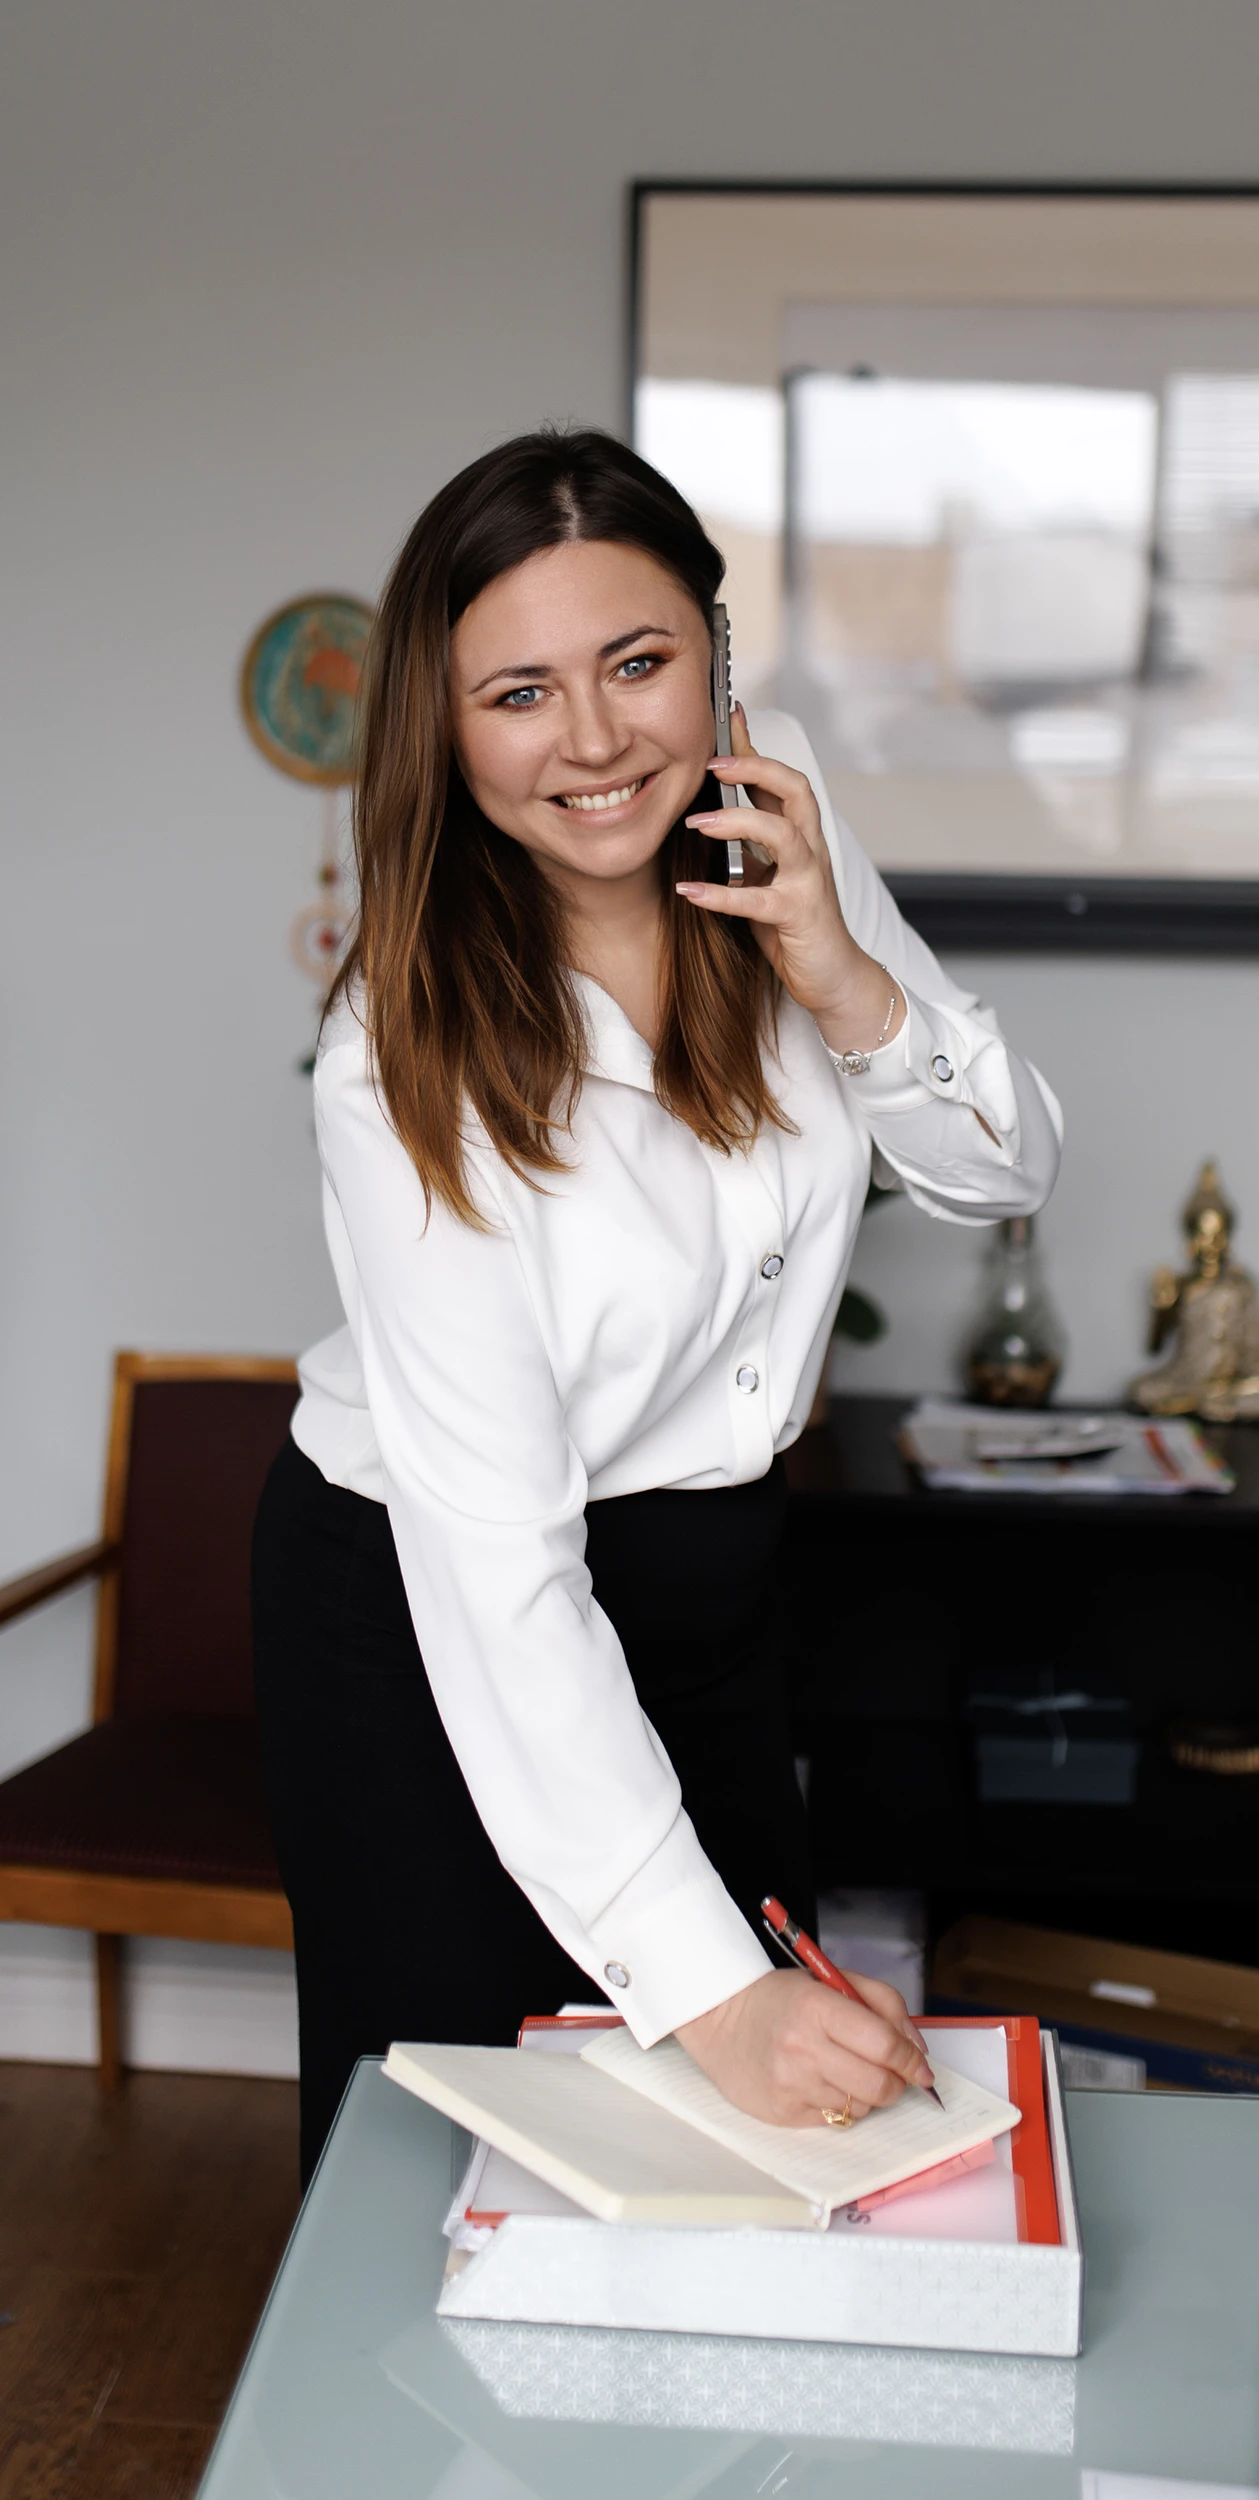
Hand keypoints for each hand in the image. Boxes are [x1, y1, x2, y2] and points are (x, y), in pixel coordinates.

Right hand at [674, 1967, 934, 2127]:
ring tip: (847, 2070)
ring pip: (860, 2107)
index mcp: (818, 2008)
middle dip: (896, 2083)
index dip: (913, 2060)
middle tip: (891, 2073)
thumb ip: (882, 2003)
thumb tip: (917, 2049)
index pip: (885, 2045)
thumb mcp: (831, 1980)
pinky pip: (834, 2119)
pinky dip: (839, 2104)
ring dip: (866, 2094)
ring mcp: (791, 2084)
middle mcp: (804, 2048)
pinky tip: (821, 2082)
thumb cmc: (781, 1998)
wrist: (720, 2018)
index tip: (921, 2067)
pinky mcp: (782, 2113)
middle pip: (879, 2085)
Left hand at [678, 708, 905, 1059]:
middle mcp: (810, 850)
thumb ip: (746, 847)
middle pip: (794, 788)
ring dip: (737, 822)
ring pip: (781, 834)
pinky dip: (720, 894)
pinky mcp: (799, 915)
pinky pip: (757, 899)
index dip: (755, 747)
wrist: (833, 975)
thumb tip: (709, 816)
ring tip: (696, 824)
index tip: (729, 715)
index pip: (781, 779)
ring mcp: (808, 881)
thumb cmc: (794, 925)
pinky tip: (689, 891)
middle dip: (755, 767)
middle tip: (712, 763)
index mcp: (801, 836)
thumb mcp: (765, 876)